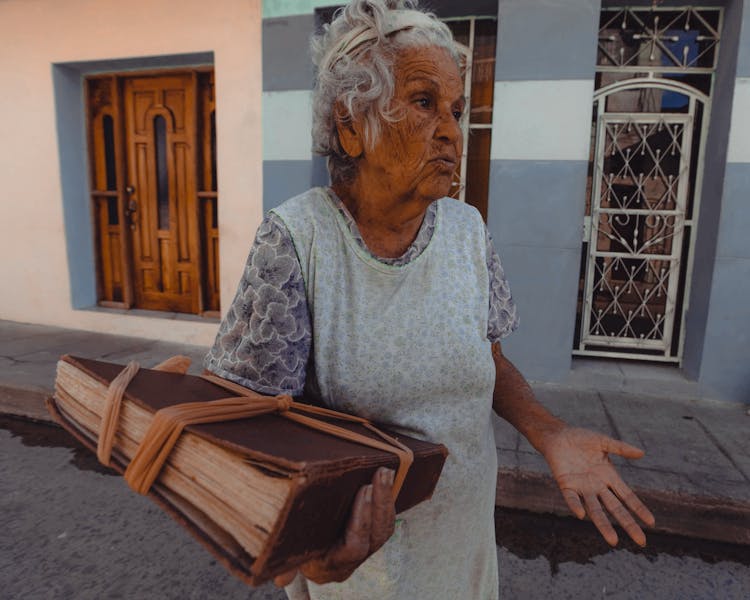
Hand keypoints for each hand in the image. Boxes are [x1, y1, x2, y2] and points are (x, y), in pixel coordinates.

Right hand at [274, 466, 395, 585]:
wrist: (299, 554)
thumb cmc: (290, 549)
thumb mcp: (286, 556)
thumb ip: (285, 566)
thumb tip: (281, 579)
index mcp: (329, 566)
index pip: (354, 547)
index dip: (361, 519)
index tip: (363, 490)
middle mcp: (349, 562)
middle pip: (375, 536)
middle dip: (379, 502)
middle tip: (380, 474)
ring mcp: (362, 553)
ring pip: (384, 529)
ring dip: (386, 498)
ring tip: (386, 472)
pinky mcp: (370, 539)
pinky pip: (385, 523)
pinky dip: (387, 501)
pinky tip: (386, 480)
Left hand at [539, 426, 654, 546]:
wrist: (557, 435)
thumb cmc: (580, 439)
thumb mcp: (603, 442)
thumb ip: (621, 448)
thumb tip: (642, 453)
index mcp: (609, 477)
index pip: (627, 496)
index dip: (638, 508)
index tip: (651, 522)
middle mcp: (597, 486)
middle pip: (615, 508)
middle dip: (628, 524)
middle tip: (641, 542)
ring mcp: (582, 487)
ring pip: (595, 509)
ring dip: (603, 524)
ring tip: (613, 540)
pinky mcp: (566, 484)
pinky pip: (571, 498)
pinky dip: (575, 505)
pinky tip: (581, 514)